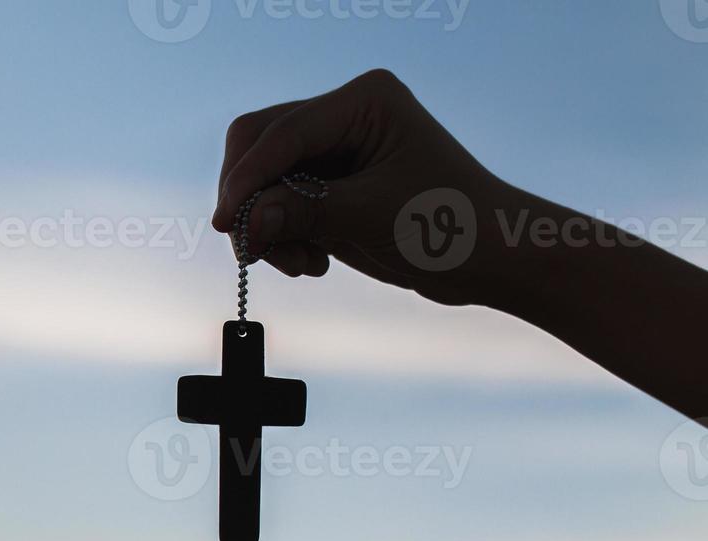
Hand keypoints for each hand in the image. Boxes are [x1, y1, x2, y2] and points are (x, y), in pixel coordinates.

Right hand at [213, 68, 510, 306]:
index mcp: (364, 101)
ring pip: (262, 180)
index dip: (247, 179)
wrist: (490, 258)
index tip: (226, 224)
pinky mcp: (328, 186)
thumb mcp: (372, 216)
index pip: (282, 133)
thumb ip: (303, 214)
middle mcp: (343, 116)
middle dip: (251, 200)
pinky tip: (312, 262)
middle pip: (259, 146)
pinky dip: (281, 237)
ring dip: (266, 226)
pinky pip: (277, 206)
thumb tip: (245, 223)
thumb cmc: (452, 226)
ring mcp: (333, 151)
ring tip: (300, 265)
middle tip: (255, 251)